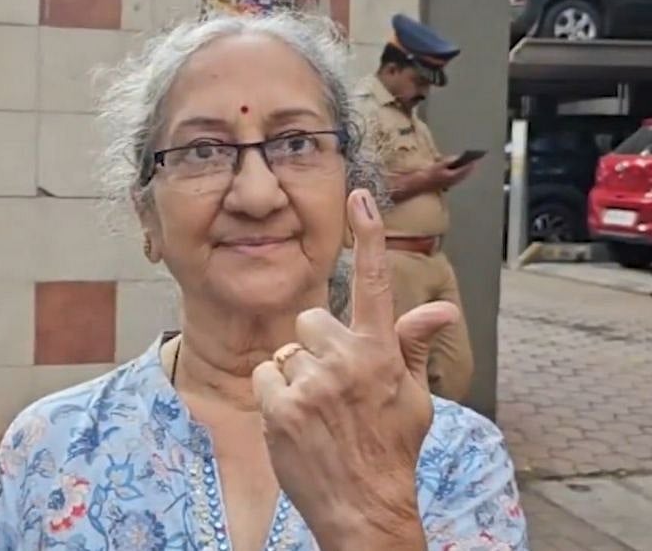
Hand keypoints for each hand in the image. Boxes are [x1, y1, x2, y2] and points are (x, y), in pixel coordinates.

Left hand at [252, 189, 458, 549]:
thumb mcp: (414, 399)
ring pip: (284, 352)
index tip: (361, 194)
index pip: (373, 284)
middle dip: (315, 346)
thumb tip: (440, 307)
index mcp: (381, 354)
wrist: (365, 509)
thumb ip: (413, 346)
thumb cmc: (390, 451)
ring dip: (295, 376)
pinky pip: (264, 376)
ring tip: (317, 413)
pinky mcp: (281, 405)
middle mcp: (346, 361)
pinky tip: (297, 424)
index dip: (368, 237)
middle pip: (309, 319)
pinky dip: (275, 398)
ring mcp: (312, 384)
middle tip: (332, 386)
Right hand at [427, 157, 475, 189]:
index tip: (475, 157)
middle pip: (465, 173)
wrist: (421, 184)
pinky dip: (460, 174)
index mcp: (453, 176)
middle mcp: (454, 181)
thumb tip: (457, 157)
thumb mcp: (439, 164)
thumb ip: (449, 160)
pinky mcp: (447, 185)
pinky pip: (457, 179)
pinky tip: (460, 171)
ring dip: (465, 171)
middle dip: (469, 167)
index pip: (465, 169)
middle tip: (474, 161)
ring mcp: (451, 184)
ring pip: (462, 177)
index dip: (470, 163)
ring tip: (469, 165)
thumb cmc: (429, 173)